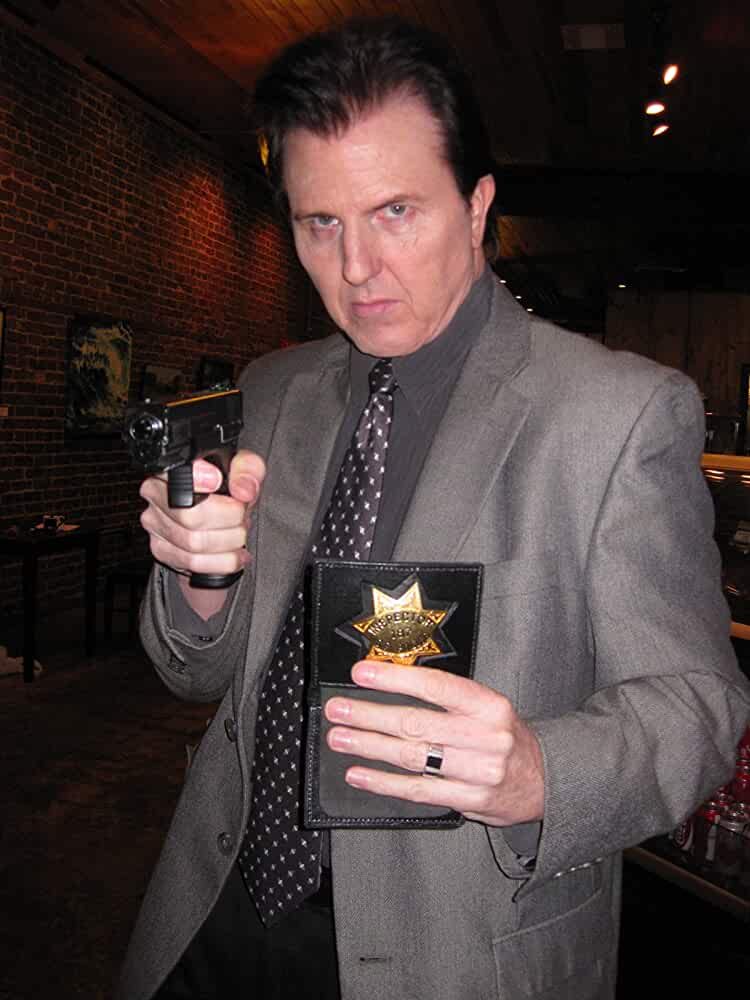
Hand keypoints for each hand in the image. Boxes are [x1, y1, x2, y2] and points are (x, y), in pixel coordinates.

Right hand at [139, 449, 265, 614]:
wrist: (223, 511)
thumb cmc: (228, 485)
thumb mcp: (243, 467)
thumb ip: (247, 470)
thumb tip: (243, 490)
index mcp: (170, 471)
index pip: (175, 477)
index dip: (197, 480)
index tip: (217, 481)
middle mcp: (156, 495)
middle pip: (190, 517)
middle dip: (229, 520)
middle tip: (241, 516)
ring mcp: (156, 524)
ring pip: (194, 544)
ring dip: (229, 542)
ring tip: (237, 532)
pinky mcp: (162, 550)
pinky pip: (194, 563)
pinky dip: (223, 561)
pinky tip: (232, 552)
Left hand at [324, 661, 543, 825]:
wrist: (545, 779)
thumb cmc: (503, 736)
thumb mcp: (486, 707)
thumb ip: (447, 698)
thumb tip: (392, 681)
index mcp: (489, 705)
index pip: (435, 686)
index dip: (395, 679)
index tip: (361, 674)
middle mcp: (486, 737)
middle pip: (417, 723)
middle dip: (370, 715)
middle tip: (339, 710)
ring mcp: (479, 771)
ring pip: (413, 757)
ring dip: (370, 747)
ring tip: (341, 738)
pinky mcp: (471, 800)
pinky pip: (418, 790)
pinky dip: (384, 782)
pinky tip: (360, 773)